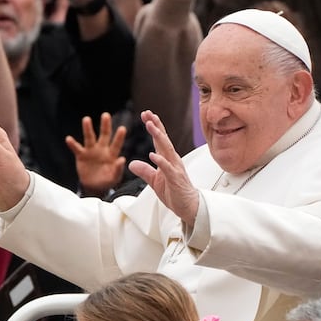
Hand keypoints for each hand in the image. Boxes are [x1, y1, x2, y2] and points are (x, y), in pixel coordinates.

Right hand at [66, 113, 126, 195]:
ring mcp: (91, 151)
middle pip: (104, 135)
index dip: (119, 137)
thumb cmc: (106, 181)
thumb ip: (118, 169)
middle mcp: (102, 149)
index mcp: (112, 154)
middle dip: (105, 125)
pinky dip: (72, 144)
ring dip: (87, 129)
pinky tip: (69, 139)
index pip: (116, 144)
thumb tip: (122, 159)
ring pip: (89, 138)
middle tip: (106, 115)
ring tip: (86, 119)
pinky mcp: (81, 155)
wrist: (93, 187)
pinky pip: (76, 148)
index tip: (122, 128)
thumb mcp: (114, 178)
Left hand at [128, 110, 198, 225]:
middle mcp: (172, 160)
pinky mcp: (176, 179)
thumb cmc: (175, 192)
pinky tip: (153, 155)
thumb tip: (132, 163)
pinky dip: (160, 161)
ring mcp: (175, 168)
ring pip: (166, 149)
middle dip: (156, 125)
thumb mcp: (154, 181)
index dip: (153, 126)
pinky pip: (167, 168)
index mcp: (167, 159)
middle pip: (163, 139)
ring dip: (158, 137)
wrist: (188, 207)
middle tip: (148, 114)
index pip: (159, 139)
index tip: (146, 115)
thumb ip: (145, 170)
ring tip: (150, 126)